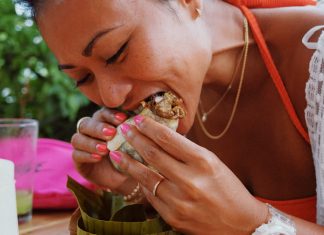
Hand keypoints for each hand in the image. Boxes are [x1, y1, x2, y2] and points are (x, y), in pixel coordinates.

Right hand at [71, 108, 132, 191]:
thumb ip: (133, 133)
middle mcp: (90, 131)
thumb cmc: (131, 156)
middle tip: (111, 133)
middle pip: (87, 123)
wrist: (125, 177)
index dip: (111, 115)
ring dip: (91, 142)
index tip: (123, 118)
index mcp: (104, 122)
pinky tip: (98, 158)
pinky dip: (87, 155)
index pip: (103, 113)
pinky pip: (76, 154)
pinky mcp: (78, 160)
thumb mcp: (134, 144)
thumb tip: (140, 120)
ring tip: (105, 149)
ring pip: (78, 138)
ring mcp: (82, 145)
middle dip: (99, 128)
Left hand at [108, 115, 267, 234]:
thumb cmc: (228, 188)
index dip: (149, 126)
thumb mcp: (212, 162)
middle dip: (134, 139)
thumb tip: (160, 138)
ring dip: (127, 162)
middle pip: (153, 154)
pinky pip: (151, 195)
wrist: (240, 224)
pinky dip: (141, 182)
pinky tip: (134, 174)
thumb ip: (186, 151)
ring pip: (145, 176)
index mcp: (203, 161)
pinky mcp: (173, 217)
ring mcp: (179, 201)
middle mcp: (190, 180)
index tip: (137, 119)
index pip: (168, 138)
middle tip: (123, 130)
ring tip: (115, 152)